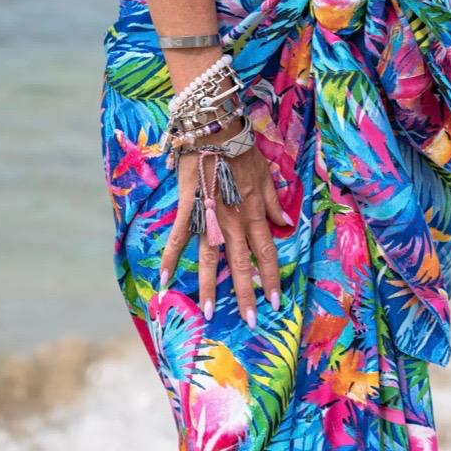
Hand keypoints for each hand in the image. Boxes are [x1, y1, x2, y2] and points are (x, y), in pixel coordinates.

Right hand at [159, 117, 289, 326]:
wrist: (215, 128)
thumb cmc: (242, 147)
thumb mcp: (266, 172)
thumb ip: (274, 201)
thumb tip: (286, 223)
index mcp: (253, 212)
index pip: (265, 253)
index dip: (270, 278)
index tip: (274, 303)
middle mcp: (233, 221)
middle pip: (240, 264)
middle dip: (245, 294)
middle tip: (249, 322)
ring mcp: (209, 217)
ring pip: (210, 259)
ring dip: (210, 287)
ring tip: (210, 314)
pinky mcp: (187, 209)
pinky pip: (178, 238)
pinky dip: (169, 259)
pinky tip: (163, 281)